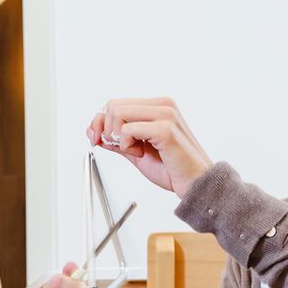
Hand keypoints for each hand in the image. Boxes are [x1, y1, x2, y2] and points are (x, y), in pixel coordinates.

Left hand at [88, 98, 213, 197]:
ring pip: (117, 113)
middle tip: (124, 149)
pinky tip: (142, 153)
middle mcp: (163, 105)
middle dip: (106, 131)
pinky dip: (126, 145)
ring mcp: (165, 114)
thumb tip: (92, 130)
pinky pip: (127, 130)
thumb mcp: (135, 152)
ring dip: (118, 138)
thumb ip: (115, 139)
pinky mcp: (165, 129)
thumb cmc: (171, 169)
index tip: (98, 141)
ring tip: (137, 151)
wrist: (195, 184)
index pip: (115, 104)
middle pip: (112, 106)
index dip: (100, 123)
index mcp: (157, 106)